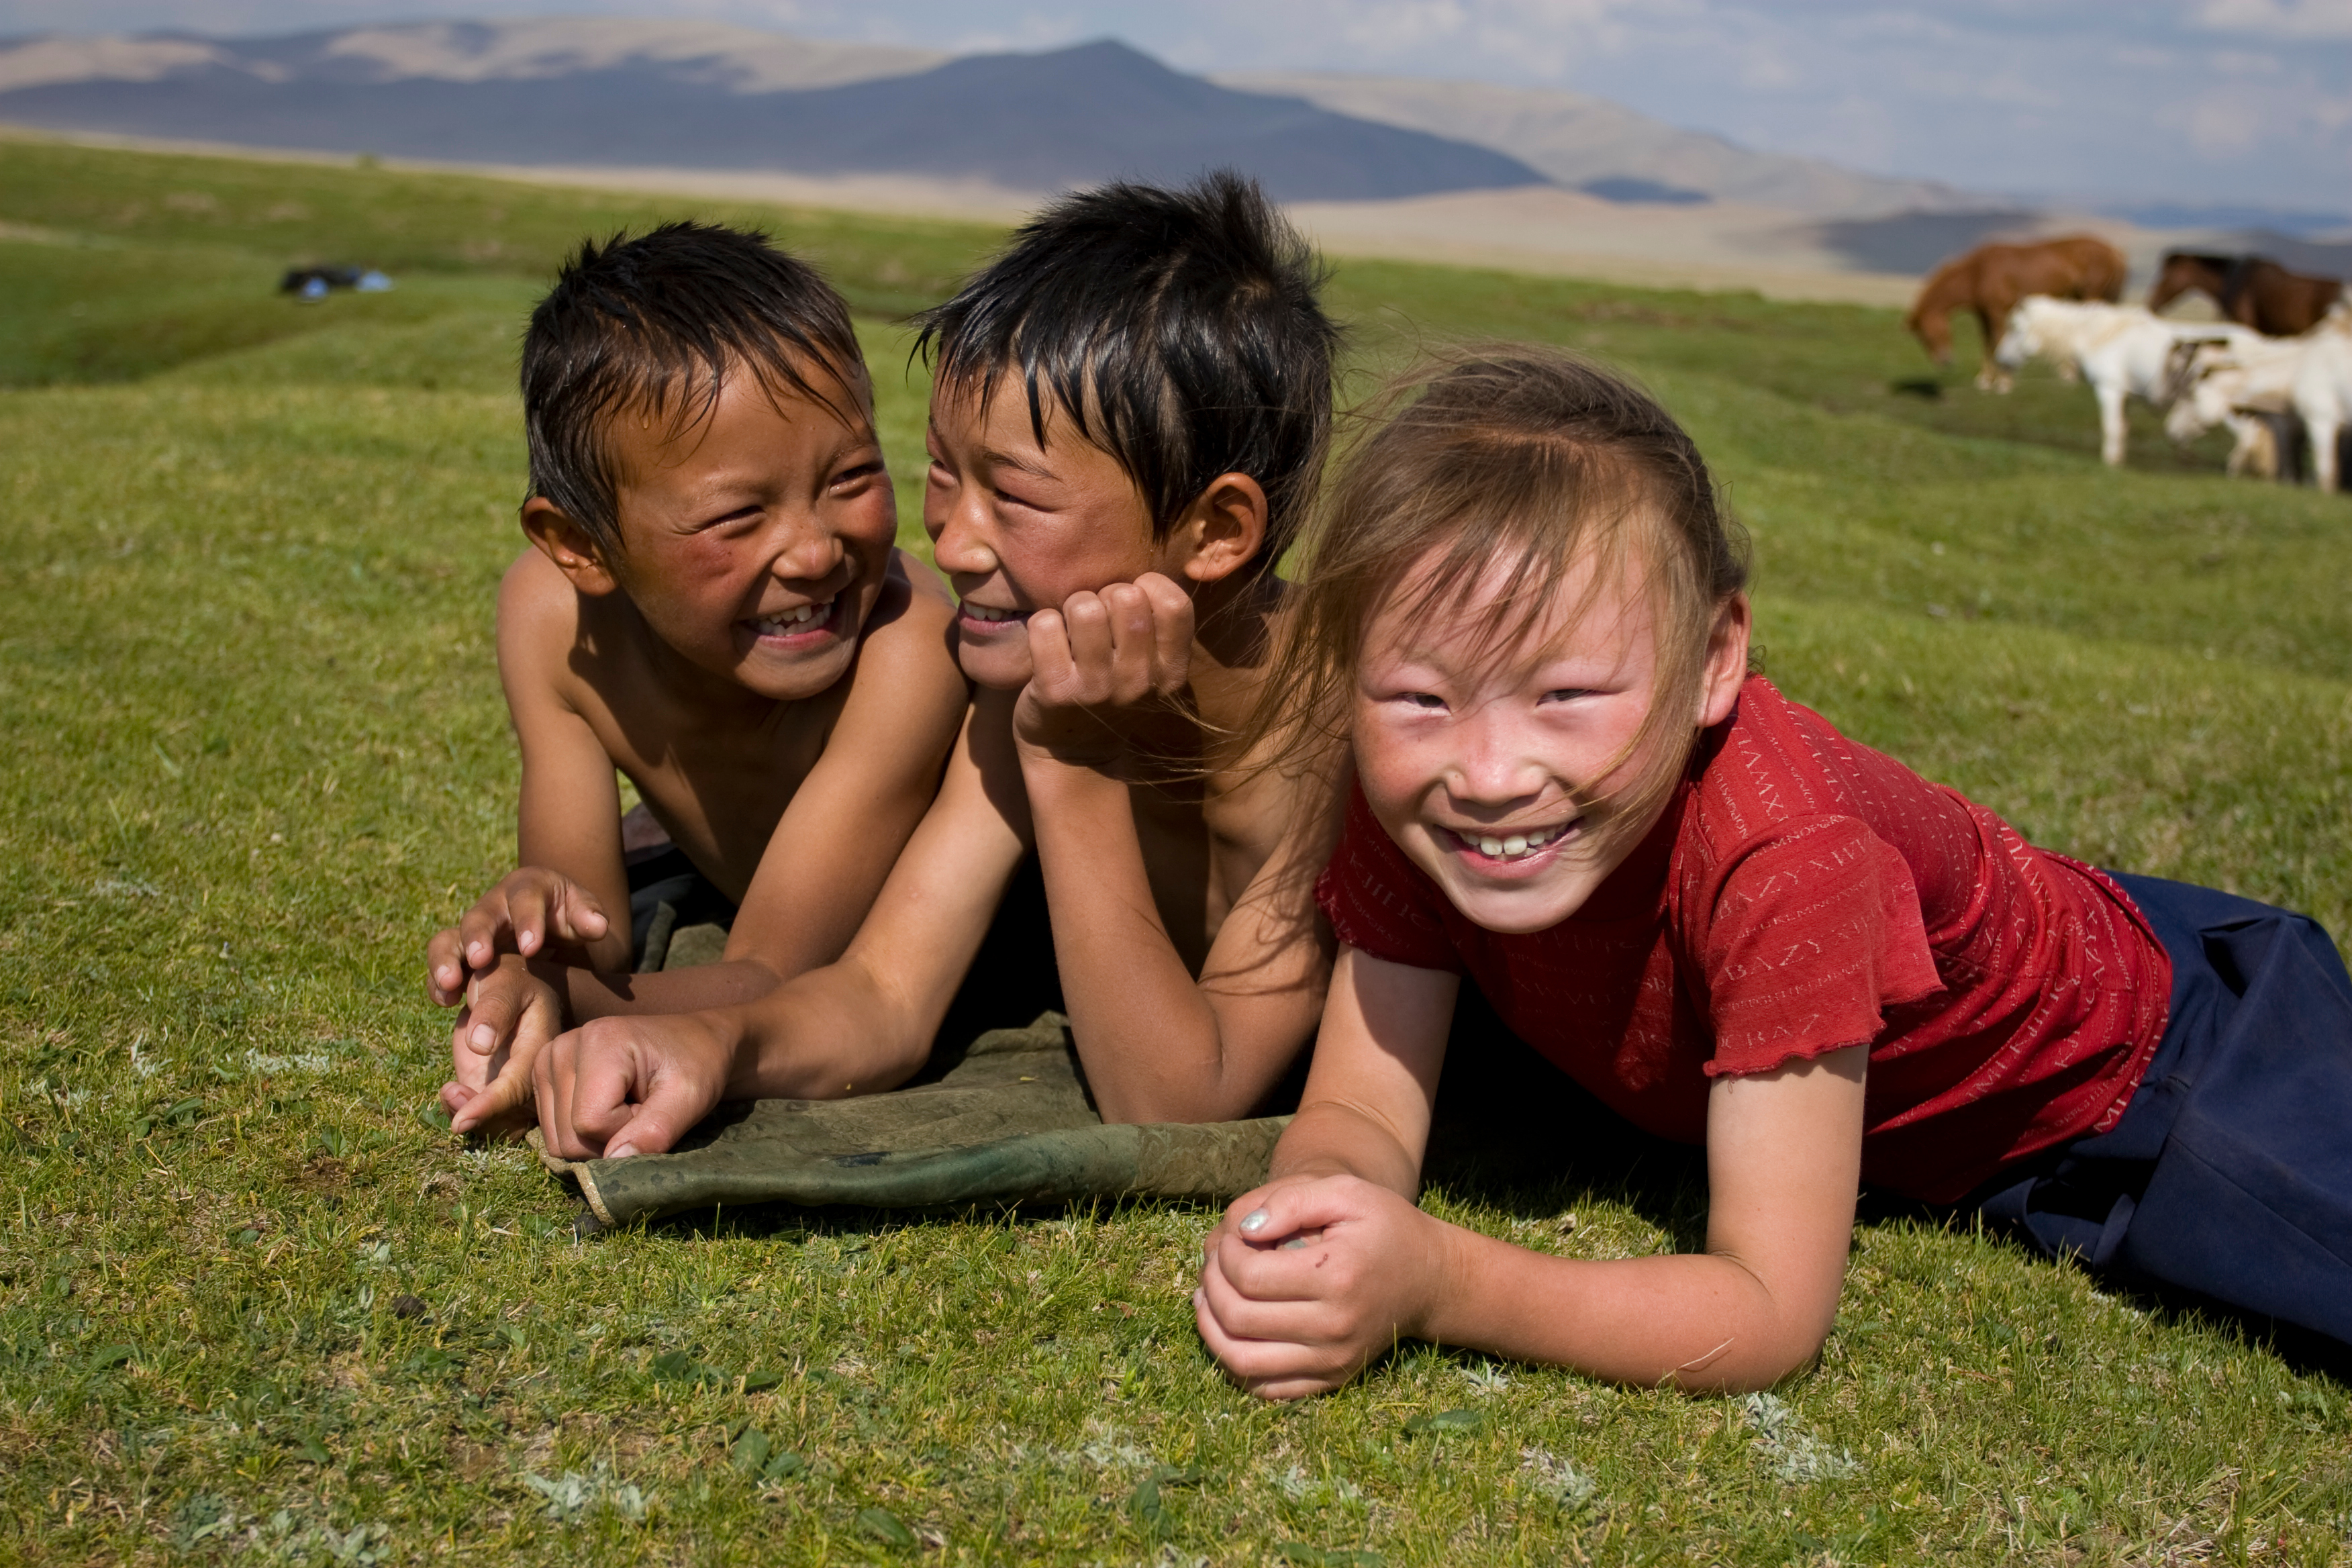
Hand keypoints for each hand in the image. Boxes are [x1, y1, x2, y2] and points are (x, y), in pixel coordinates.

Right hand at [426, 867, 611, 1004]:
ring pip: (448, 939)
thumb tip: (597, 926)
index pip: (524, 898)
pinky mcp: (459, 956)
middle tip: (481, 960)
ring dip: (445, 960)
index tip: (532, 948)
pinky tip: (446, 1002)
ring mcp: (472, 932)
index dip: (527, 921)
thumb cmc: (568, 915)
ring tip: (450, 983)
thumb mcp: (583, 910)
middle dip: (478, 937)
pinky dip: (437, 983)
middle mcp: (493, 907)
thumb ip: (590, 916)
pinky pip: (441, 966)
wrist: (550, 926)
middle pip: (479, 917)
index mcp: (526, 888)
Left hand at [439, 954, 563, 1138]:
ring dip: (471, 1119)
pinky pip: (486, 1118)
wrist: (514, 989)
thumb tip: (479, 1044)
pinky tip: (451, 1091)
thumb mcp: (505, 984)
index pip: (519, 1087)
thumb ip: (494, 1009)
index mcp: (540, 1049)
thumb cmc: (510, 981)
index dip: (491, 1107)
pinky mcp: (498, 1090)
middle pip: (514, 1117)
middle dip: (481, 1118)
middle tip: (450, 1092)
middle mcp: (533, 1075)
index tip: (460, 1123)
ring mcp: (516, 1085)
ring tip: (449, 1091)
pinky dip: (463, 1112)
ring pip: (500, 1125)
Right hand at [531, 1008, 740, 1162]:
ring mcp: (549, 1061)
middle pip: (569, 1136)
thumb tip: (613, 1161)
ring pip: (558, 1141)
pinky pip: (554, 1134)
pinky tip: (611, 1106)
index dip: (628, 1130)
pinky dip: (587, 1132)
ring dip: (600, 1137)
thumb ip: (655, 1131)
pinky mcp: (546, 1078)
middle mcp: (562, 1046)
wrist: (696, 1044)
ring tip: (629, 1106)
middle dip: (611, 1137)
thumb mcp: (691, 1097)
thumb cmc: (698, 1065)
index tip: (654, 1105)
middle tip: (643, 1107)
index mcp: (598, 1040)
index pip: (590, 1122)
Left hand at [1013, 574, 1193, 769]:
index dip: (1149, 588)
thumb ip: (1155, 627)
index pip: (1175, 604)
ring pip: (1084, 606)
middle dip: (1104, 595)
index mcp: (1171, 672)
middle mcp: (1139, 681)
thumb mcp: (1150, 670)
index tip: (1131, 604)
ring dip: (1071, 608)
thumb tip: (1138, 575)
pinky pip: (1045, 624)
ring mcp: (1097, 688)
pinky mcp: (1056, 690)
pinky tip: (1048, 645)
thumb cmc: (1111, 693)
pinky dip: (1042, 626)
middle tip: (1095, 620)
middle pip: (1126, 597)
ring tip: (1071, 631)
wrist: (1073, 754)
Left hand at [1193, 1172, 1451, 1399]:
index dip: (1224, 1253)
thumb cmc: (1385, 1227)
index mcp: (1336, 1278)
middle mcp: (1333, 1328)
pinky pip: (1264, 1387)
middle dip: (1210, 1285)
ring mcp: (1332, 1361)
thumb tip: (1242, 1228)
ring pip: (1242, 1361)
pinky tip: (1226, 1330)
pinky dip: (1233, 1362)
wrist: (1430, 1279)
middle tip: (1213, 1263)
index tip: (1231, 1235)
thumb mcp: (1346, 1192)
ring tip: (1206, 1297)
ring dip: (1209, 1329)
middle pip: (1238, 1318)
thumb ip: (1292, 1200)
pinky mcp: (1330, 1378)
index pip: (1249, 1276)